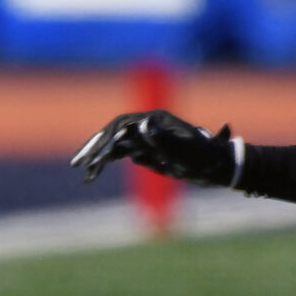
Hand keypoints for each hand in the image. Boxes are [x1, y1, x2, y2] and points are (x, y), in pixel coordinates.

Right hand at [69, 110, 238, 185]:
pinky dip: (106, 163)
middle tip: (77, 164)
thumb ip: (161, 139)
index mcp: (156, 120)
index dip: (104, 139)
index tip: (92, 157)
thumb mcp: (184, 152)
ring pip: (114, 144)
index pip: (121, 126)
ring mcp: (146, 136)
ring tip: (84, 174)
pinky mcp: (145, 148)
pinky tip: (93, 175)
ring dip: (97, 158)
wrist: (218, 167)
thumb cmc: (204, 159)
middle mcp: (148, 125)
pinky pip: (120, 153)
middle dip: (94, 148)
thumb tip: (140, 125)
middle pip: (113, 133)